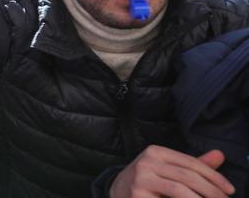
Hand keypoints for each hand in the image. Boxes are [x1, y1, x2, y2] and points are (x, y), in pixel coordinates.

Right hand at [109, 146, 233, 197]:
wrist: (117, 191)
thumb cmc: (148, 181)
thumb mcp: (169, 170)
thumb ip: (194, 165)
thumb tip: (220, 155)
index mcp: (156, 152)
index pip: (191, 162)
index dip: (214, 176)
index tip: (229, 190)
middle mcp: (146, 162)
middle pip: (187, 176)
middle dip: (211, 191)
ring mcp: (140, 179)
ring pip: (179, 190)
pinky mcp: (137, 195)